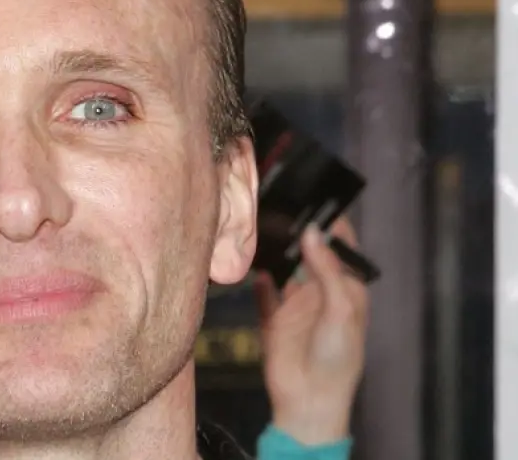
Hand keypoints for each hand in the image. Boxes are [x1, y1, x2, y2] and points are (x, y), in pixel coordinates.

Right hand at [255, 217, 368, 444]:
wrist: (309, 400)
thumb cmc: (338, 359)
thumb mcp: (340, 310)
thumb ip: (326, 270)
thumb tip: (311, 232)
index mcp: (347, 290)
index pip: (341, 250)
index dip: (332, 226)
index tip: (317, 199)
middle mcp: (321, 293)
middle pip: (310, 255)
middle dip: (300, 233)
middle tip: (282, 206)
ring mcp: (296, 305)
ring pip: (285, 269)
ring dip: (277, 252)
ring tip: (264, 226)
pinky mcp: (273, 318)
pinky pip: (263, 292)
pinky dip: (258, 279)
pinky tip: (252, 265)